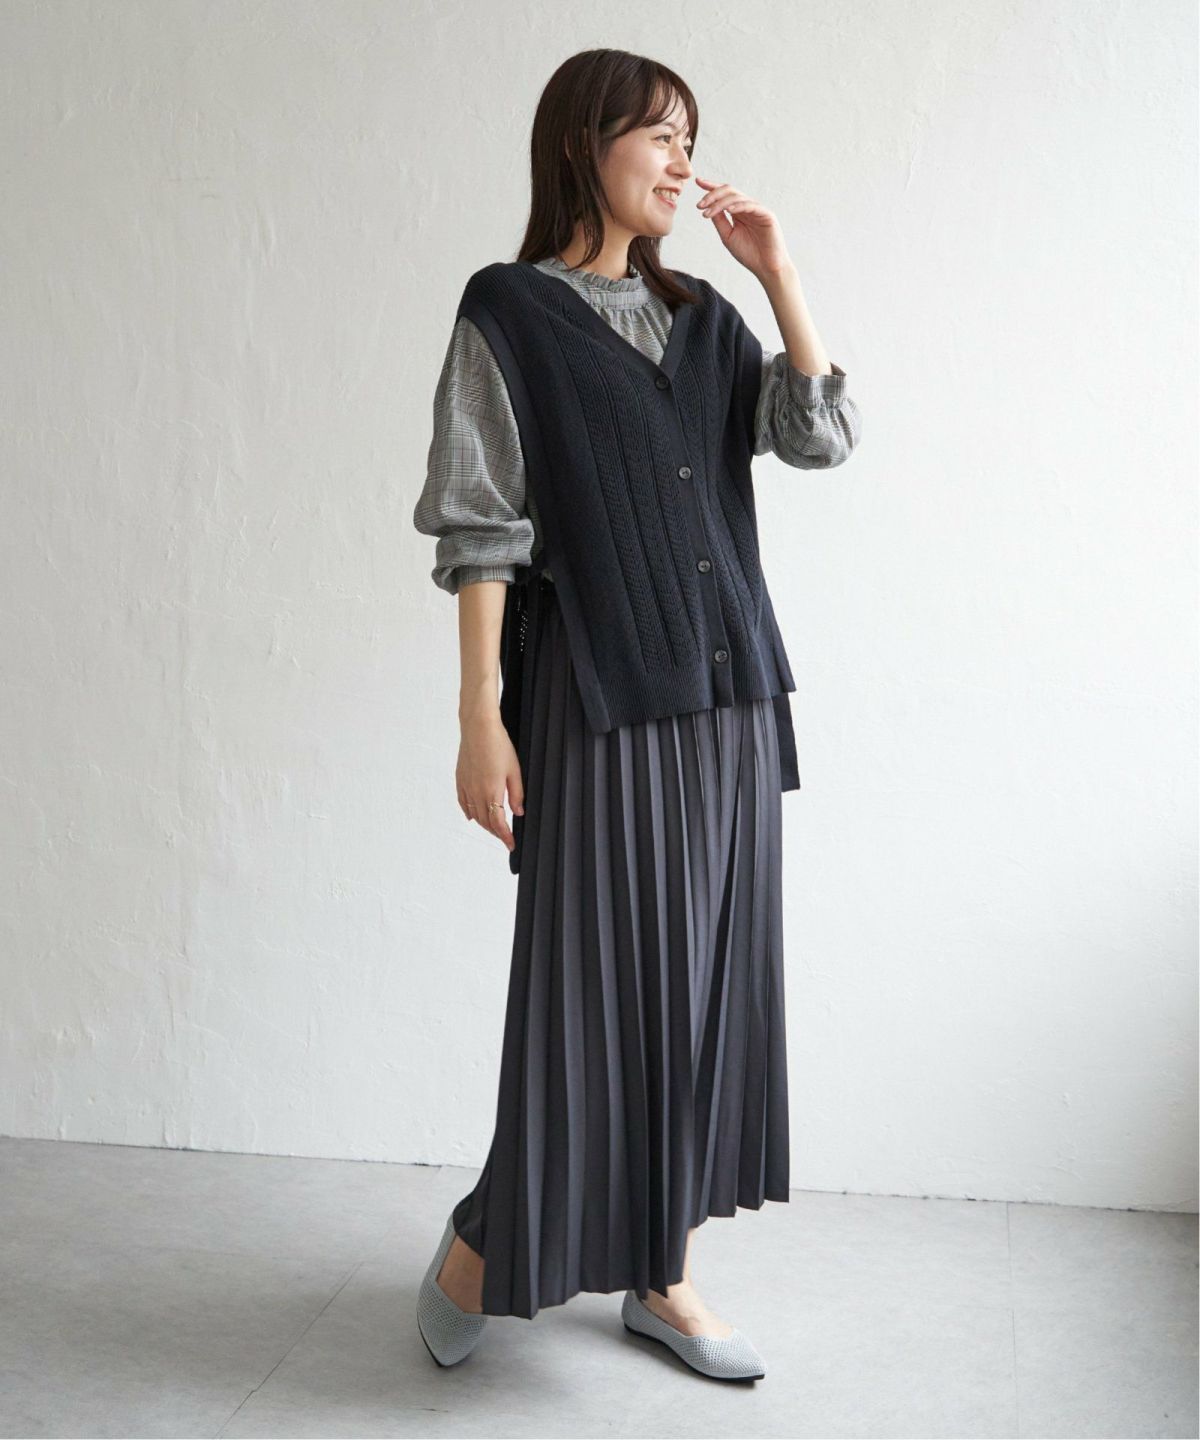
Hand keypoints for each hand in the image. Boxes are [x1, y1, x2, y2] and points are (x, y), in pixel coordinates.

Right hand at [457, 713, 523, 856]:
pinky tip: (473, 817)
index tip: (511, 844)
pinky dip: (469, 813)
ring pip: (474, 814)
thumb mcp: (514, 770)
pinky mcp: (460, 779)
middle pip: (485, 822)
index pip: (498, 823)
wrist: (478, 728)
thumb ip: (516, 793)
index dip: (505, 836)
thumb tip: (518, 812)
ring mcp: (466, 786)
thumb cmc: (499, 745)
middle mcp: (476, 792)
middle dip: (496, 833)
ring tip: (493, 828)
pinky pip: (463, 803)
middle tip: (505, 837)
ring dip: (484, 824)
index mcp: (492, 791)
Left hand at [694, 175, 793, 279]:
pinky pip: (751, 205)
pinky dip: (738, 206)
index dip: (711, 187)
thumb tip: (707, 207)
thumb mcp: (728, 236)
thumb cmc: (749, 254)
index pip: (724, 194)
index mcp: (738, 211)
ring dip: (720, 203)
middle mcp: (748, 207)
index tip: (698, 182)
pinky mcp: (767, 215)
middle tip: (699, 205)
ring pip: (737, 197)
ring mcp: (758, 209)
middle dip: (712, 195)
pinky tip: (728, 210)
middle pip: (729, 191)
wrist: (766, 268)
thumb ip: (719, 221)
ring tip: (707, 212)